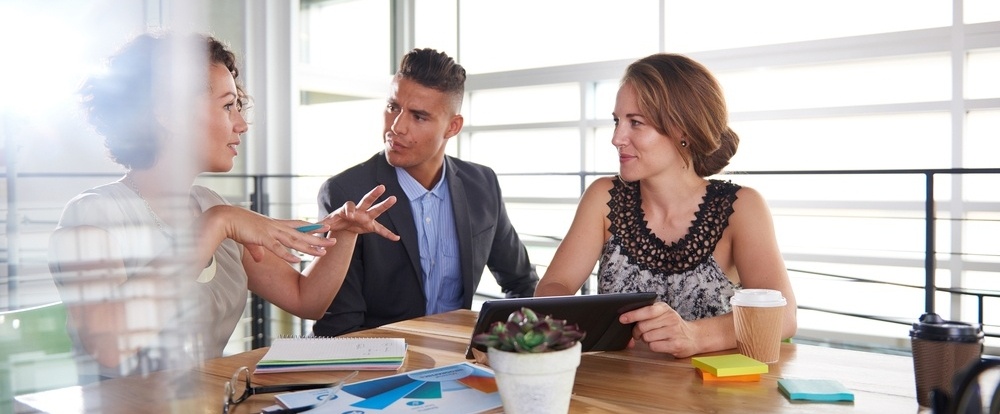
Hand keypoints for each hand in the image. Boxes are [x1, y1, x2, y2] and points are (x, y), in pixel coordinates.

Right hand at [202, 205, 337, 263]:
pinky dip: (287, 254)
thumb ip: (257, 250)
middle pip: (302, 234)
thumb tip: (260, 259)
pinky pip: (277, 248)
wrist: (224, 219)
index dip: (312, 227)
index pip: (298, 225)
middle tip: (334, 241)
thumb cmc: (237, 227)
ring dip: (310, 247)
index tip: (325, 227)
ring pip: (295, 241)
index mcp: (275, 225)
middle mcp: (277, 227)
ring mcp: (271, 232)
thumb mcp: (250, 240)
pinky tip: (298, 260)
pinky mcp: (262, 238)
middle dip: (319, 239)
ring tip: (324, 252)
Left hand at [321, 185, 399, 240]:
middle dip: (373, 194)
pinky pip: (381, 230)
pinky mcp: (370, 226)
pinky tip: (397, 239)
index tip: (349, 214)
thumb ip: (319, 224)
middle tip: (381, 187)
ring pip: (376, 210)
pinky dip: (388, 235)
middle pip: (366, 200)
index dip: (349, 209)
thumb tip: (306, 228)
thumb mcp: (326, 222)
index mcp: (346, 209)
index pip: (349, 206)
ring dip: (385, 205)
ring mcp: (366, 217)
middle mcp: (358, 210)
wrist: (343, 226)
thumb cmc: (334, 221)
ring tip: (394, 198)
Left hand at [619, 302, 698, 357]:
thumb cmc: (673, 325)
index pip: (647, 310)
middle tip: (639, 333)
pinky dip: (653, 346)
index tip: (622, 319)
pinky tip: (660, 343)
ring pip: (647, 337)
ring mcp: (674, 331)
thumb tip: (626, 319)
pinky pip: (654, 346)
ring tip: (654, 337)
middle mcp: (671, 318)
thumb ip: (647, 314)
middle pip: (643, 326)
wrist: (694, 336)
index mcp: (665, 308)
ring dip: (646, 340)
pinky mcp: (676, 344)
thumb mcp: (663, 314)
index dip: (633, 315)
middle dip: (637, 331)